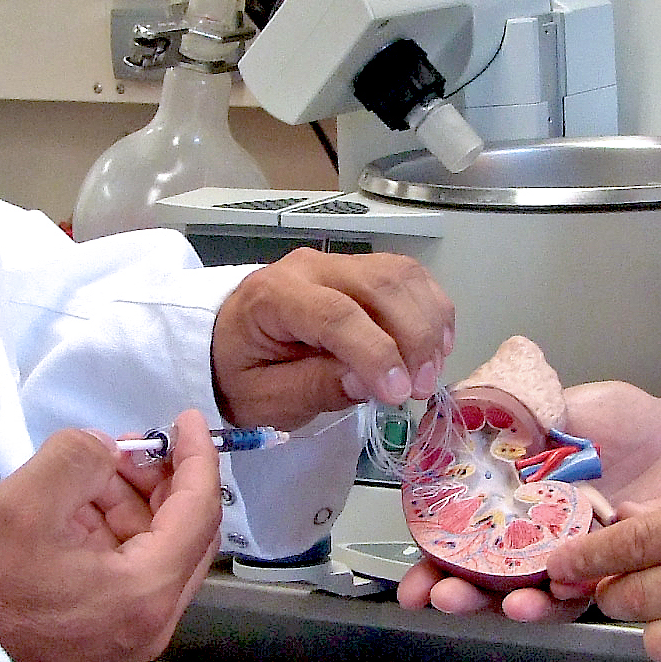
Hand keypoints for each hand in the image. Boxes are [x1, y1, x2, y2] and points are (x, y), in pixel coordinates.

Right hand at [0, 411, 222, 661]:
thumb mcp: (25, 501)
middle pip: (187, 535)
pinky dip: (117, 534)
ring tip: (92, 473)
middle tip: (129, 445)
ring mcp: (131, 636)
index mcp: (147, 591)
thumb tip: (106, 451)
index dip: (198, 456)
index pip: (199, 511)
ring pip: (158, 554)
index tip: (187, 418)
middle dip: (166, 480)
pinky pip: (131, 575)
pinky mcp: (105, 641)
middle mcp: (153, 621)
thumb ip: (79, 456)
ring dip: (136, 505)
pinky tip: (80, 510)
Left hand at [211, 248, 451, 428]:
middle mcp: (309, 267)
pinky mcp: (360, 268)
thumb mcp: (263, 399)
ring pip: (401, 275)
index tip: (399, 394)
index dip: (374, 352)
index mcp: (272, 296)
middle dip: (412, 338)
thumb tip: (367, 380)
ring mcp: (338, 262)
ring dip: (428, 323)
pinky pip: (407, 276)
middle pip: (378, 285)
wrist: (225, 343)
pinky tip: (435, 347)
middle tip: (419, 389)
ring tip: (428, 373)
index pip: (334, 313)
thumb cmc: (240, 373)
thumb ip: (313, 387)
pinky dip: (431, 309)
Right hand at [396, 378, 660, 620]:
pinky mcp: (623, 570)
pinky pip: (593, 590)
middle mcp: (544, 538)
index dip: (436, 559)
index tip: (413, 578)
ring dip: (512, 605)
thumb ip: (518, 419)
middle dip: (459, 594)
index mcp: (520, 500)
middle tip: (438, 597)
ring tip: (504, 604)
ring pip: (538, 595)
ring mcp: (582, 558)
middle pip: (490, 578)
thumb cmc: (633, 420)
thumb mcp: (565, 405)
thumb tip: (462, 422)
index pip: (468, 538)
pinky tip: (558, 584)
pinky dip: (572, 593)